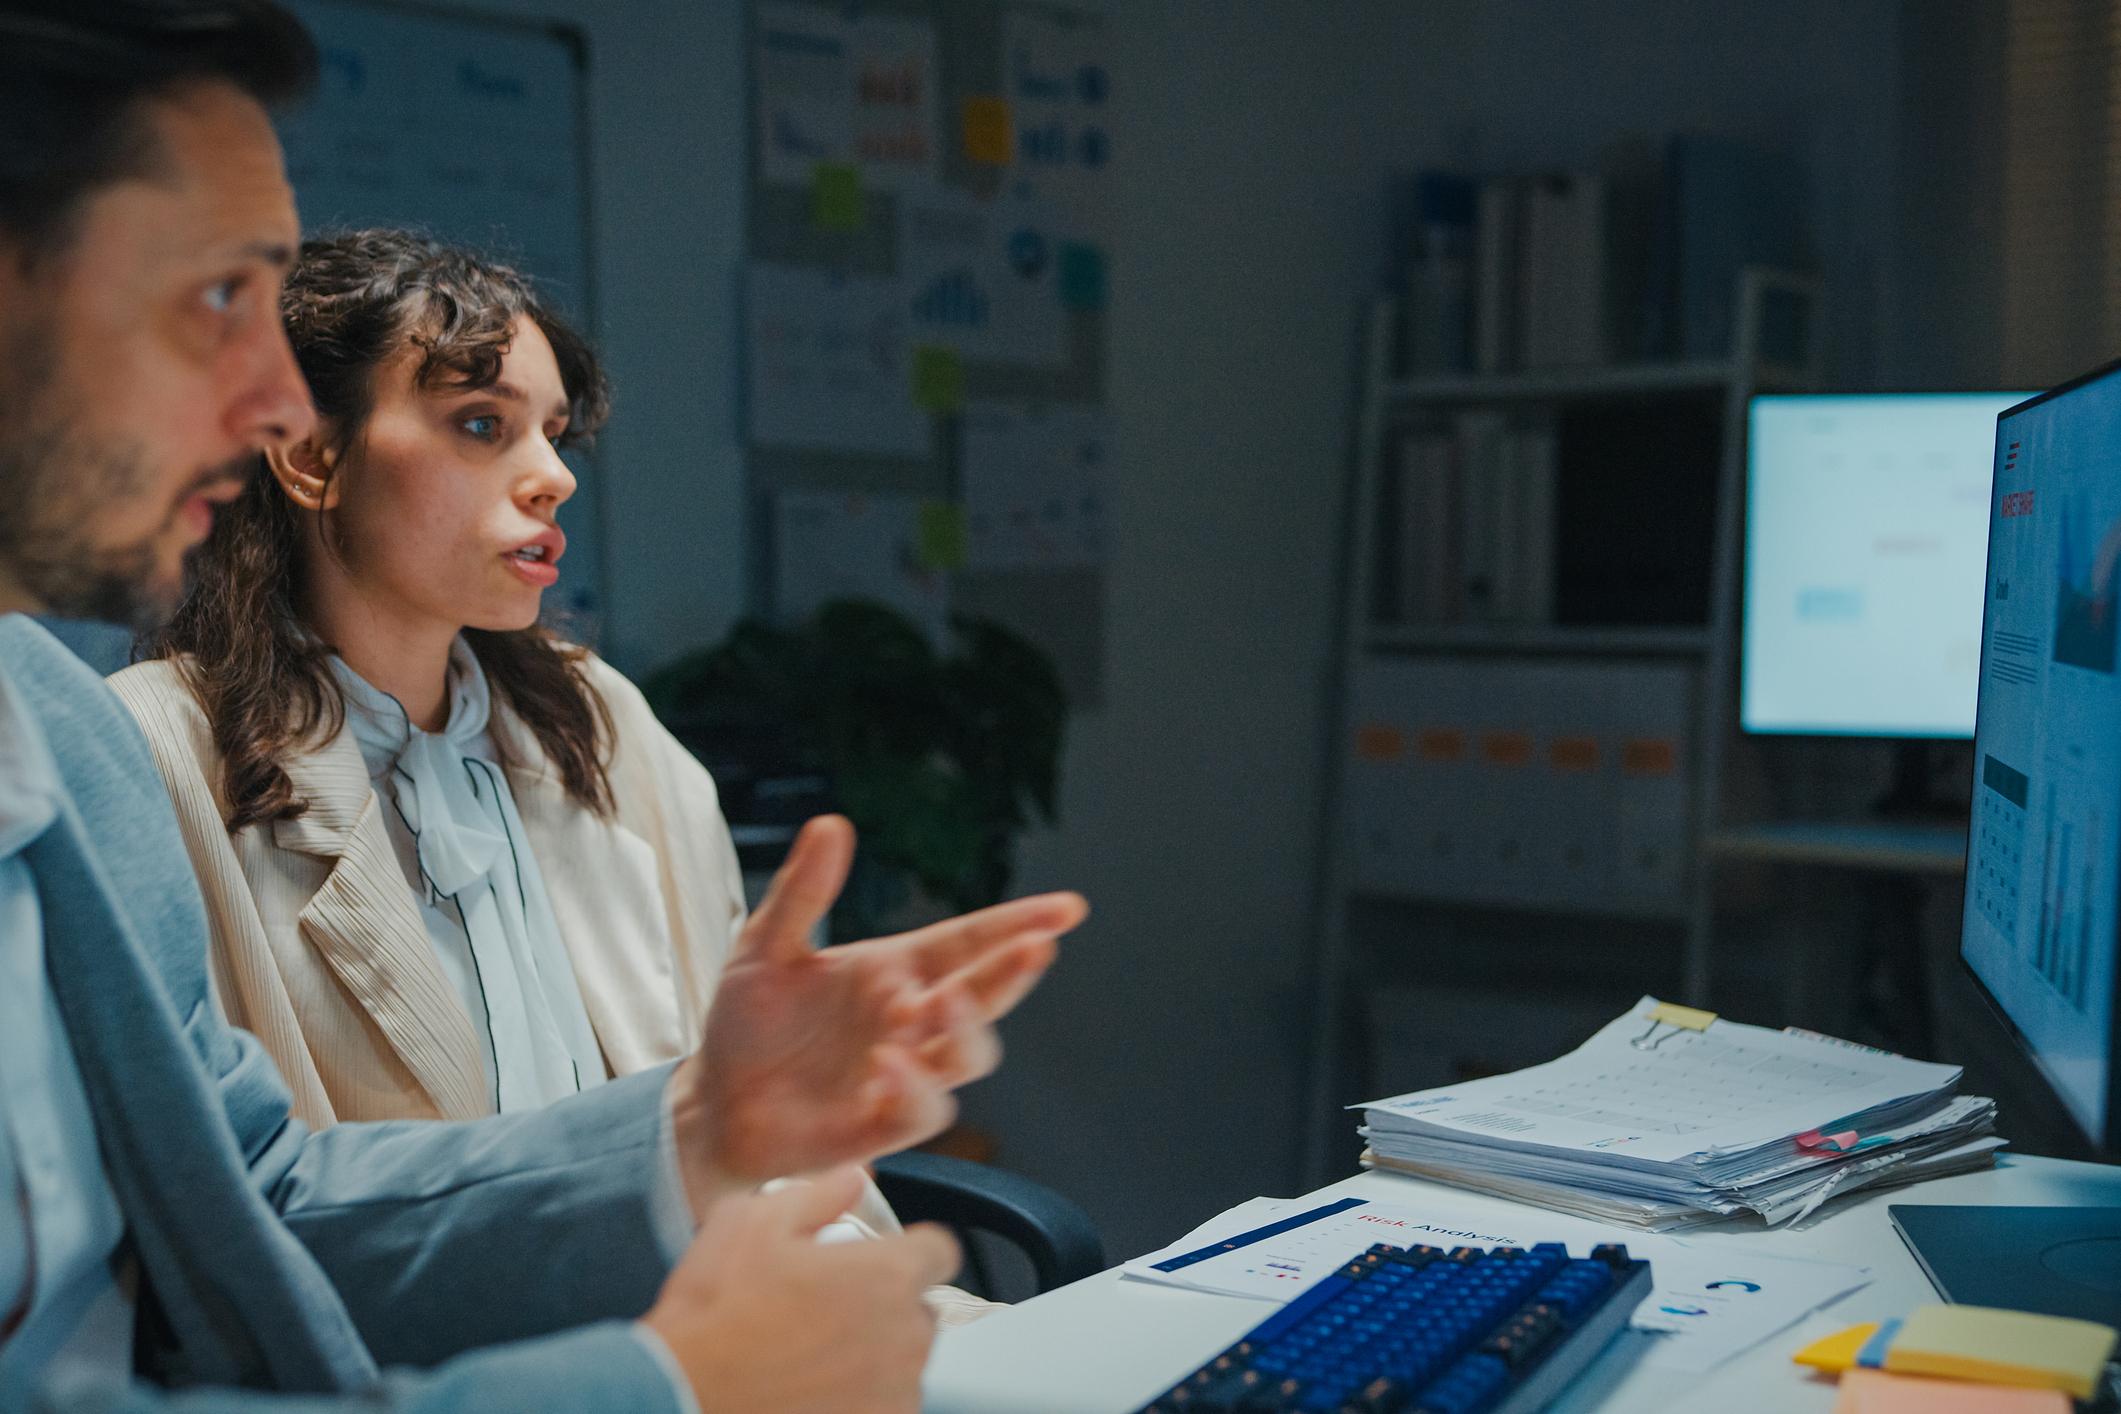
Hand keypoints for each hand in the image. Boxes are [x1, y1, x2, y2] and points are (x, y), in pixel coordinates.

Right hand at [641, 1166, 959, 1413]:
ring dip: (872, 1353)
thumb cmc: (714, 1314)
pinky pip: (885, 1403)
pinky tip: (812, 1387)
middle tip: (826, 1308)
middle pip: (920, 1307)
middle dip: (884, 1303)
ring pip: (903, 1360)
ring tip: (810, 1352)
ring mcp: (894, 1392)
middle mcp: (903, 1336)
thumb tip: (855, 1179)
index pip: (940, 1249)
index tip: (879, 1258)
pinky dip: (860, 1397)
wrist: (680, 1395)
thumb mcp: (752, 1222)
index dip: (910, 1248)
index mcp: (886, 1275)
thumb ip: (819, 1193)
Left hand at [671, 815, 1085, 1207]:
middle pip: (984, 996)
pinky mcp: (880, 1126)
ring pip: (967, 1055)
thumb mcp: (764, 945)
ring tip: (942, 1003)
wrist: (710, 1101)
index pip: (970, 942)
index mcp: (895, 970)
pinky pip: (920, 1112)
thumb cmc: (747, 1023)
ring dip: (966, 1029)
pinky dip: (914, 1088)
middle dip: (1012, 972)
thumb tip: (831, 823)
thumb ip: (803, 891)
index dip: (1018, 924)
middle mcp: (911, 1021)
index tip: (1068, 908)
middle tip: (1036, 948)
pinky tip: (888, 1063)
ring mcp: (902, 1075)